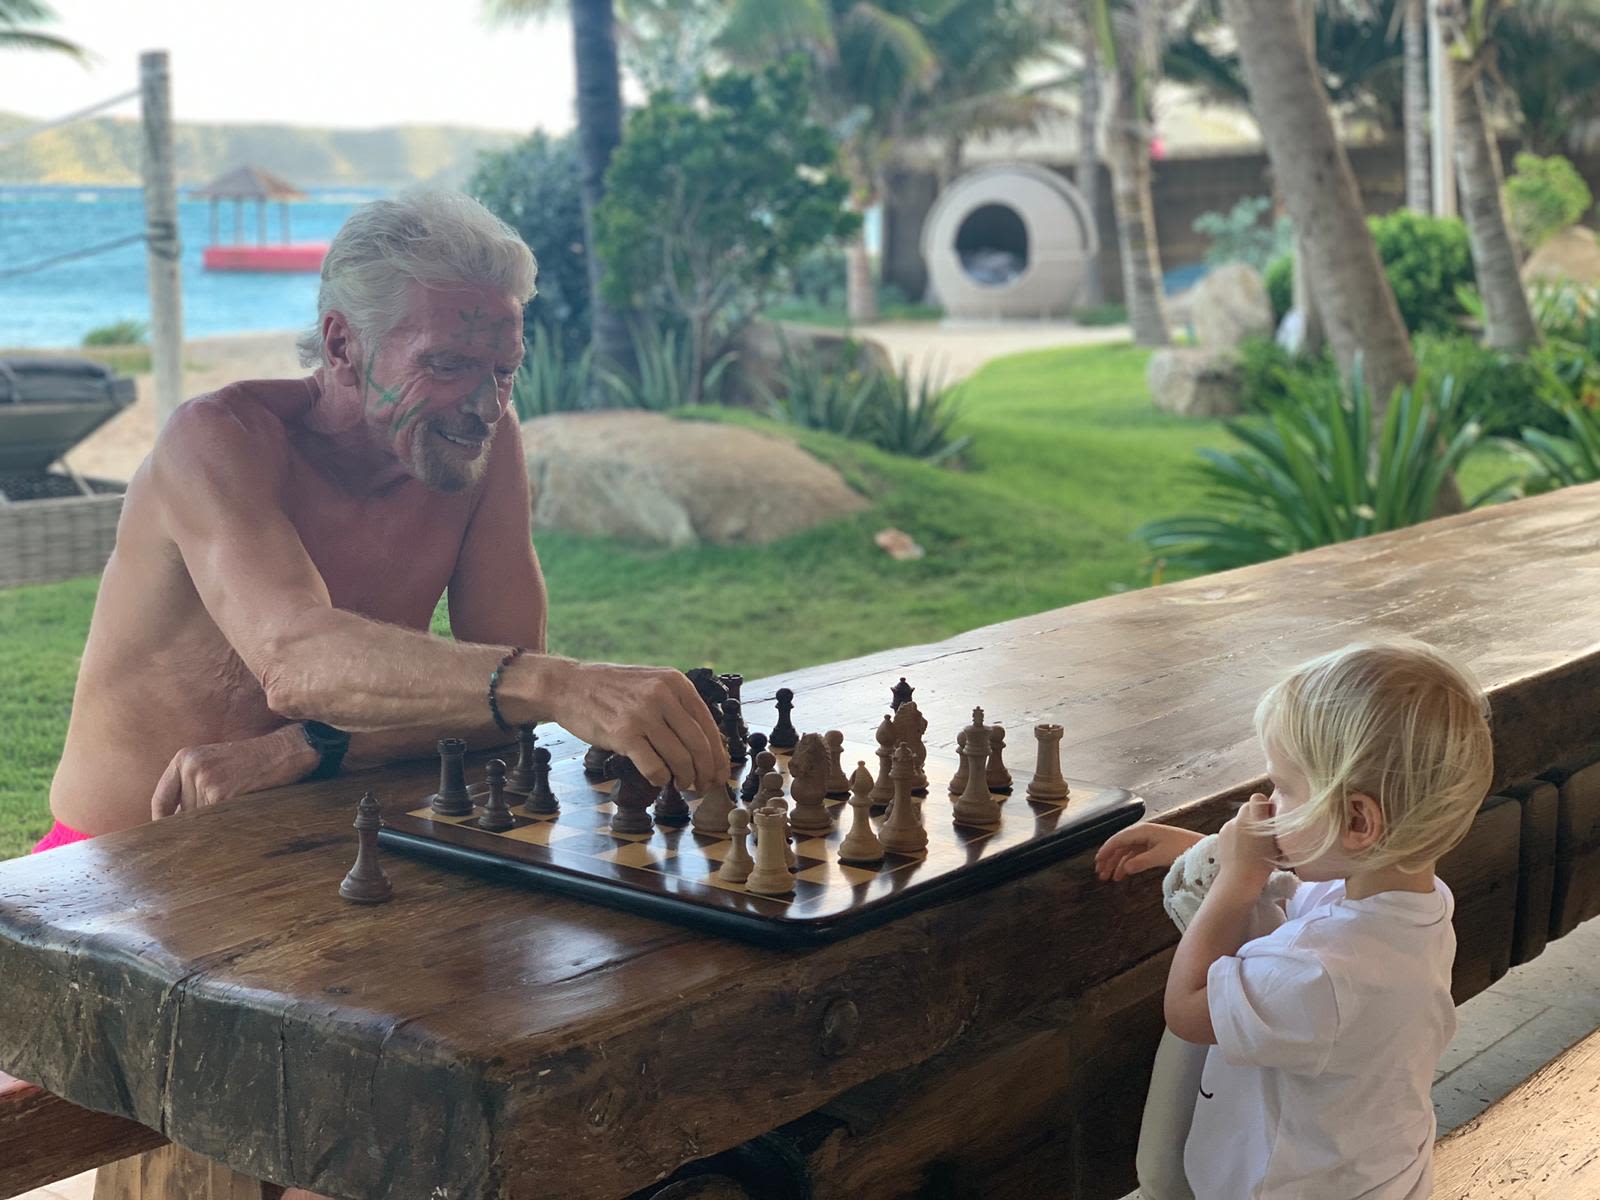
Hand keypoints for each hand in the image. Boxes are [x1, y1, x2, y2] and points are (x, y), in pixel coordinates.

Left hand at [151, 725, 316, 818]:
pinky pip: (214, 822)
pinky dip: (224, 825)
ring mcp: (204, 780)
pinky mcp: (220, 794)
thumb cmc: (252, 762)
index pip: (161, 799)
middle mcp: (190, 767)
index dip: (162, 821)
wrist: (283, 752)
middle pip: (182, 812)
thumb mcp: (214, 763)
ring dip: (213, 824)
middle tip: (219, 820)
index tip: (167, 836)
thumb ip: (192, 786)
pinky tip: (240, 815)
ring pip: (197, 820)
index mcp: (184, 758)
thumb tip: (173, 823)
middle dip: (198, 821)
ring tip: (236, 811)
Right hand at [550, 661, 729, 793]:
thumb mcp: (652, 683)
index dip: (718, 754)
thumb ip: (678, 706)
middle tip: (705, 785)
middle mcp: (662, 695)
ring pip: (680, 758)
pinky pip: (654, 767)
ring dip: (686, 778)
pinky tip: (659, 779)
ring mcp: (642, 715)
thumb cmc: (612, 690)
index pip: (708, 724)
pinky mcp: (623, 734)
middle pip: (699, 744)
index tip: (721, 772)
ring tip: (684, 784)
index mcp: (675, 682)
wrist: (568, 686)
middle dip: (707, 771)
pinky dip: (661, 779)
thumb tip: (708, 744)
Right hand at [1095, 822, 1204, 881]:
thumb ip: (1140, 862)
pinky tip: (1122, 875)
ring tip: (1109, 878)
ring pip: (1125, 852)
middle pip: (1119, 846)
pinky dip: (1127, 865)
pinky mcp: (1152, 847)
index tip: (1097, 861)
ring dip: (1116, 864)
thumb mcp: (1160, 856)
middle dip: (1109, 859)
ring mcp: (1147, 840)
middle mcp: (1142, 833)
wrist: (1200, 848)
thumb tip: (1124, 869)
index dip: (1106, 850)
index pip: (1118, 839)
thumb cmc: (1183, 848)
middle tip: (1100, 873)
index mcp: (1142, 830)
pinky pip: (1134, 856)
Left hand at [1215, 793, 1277, 886]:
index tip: (1268, 815)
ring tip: (1250, 842)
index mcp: (1257, 820)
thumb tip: (1272, 813)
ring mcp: (1229, 825)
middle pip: (1247, 806)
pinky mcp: (1221, 832)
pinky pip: (1231, 826)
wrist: (1240, 877)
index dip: (1263, 805)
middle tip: (1260, 829)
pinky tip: (1240, 846)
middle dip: (1254, 814)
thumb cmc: (1264, 863)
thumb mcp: (1276, 842)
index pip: (1257, 798)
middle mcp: (1241, 819)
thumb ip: (1273, 824)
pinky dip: (1236, 832)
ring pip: (1239, 817)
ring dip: (1245, 824)